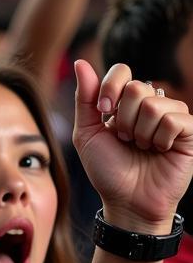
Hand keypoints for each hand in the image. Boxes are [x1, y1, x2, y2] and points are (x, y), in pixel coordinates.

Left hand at [74, 59, 192, 231]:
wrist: (126, 200)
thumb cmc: (107, 170)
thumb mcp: (87, 134)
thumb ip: (85, 99)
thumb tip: (80, 62)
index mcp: (126, 103)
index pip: (122, 71)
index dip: (110, 87)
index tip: (104, 111)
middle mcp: (151, 105)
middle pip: (136, 88)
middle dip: (122, 118)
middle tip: (125, 139)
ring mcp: (172, 117)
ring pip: (155, 103)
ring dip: (140, 132)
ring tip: (141, 147)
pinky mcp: (190, 132)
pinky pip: (175, 119)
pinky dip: (160, 138)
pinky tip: (159, 150)